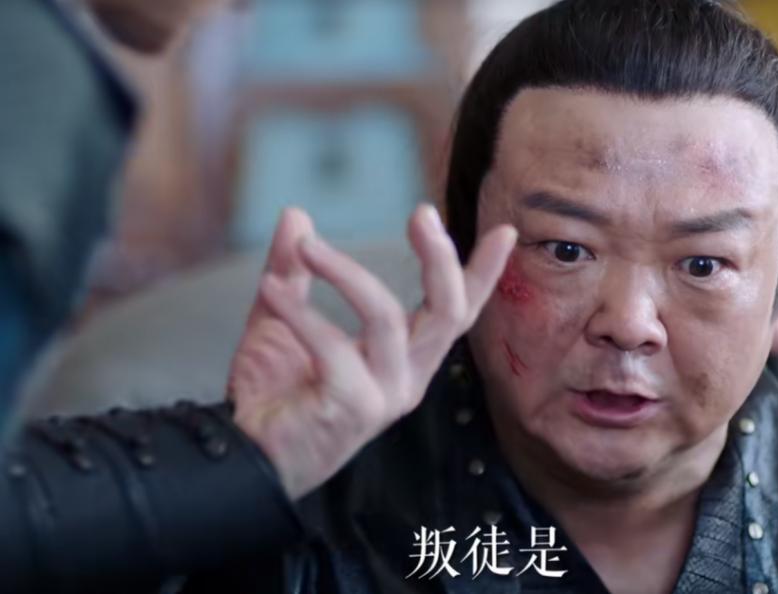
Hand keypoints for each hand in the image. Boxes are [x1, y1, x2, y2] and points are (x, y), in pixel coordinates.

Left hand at [227, 206, 516, 498]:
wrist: (242, 457)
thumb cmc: (273, 394)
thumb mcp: (285, 318)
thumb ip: (297, 271)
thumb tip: (295, 215)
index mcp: (406, 359)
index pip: (457, 312)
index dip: (484, 273)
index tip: (505, 231)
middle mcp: (408, 377)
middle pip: (448, 312)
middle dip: (440, 259)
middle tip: (421, 213)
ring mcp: (386, 396)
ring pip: (389, 319)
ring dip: (346, 273)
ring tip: (306, 247)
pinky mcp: (355, 406)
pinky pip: (335, 345)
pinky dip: (300, 311)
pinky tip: (270, 290)